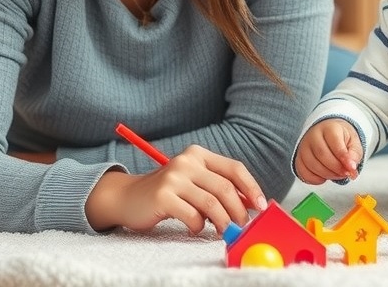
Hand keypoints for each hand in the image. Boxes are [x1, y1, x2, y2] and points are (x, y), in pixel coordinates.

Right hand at [85, 145, 266, 234]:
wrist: (127, 197)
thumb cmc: (167, 193)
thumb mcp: (193, 182)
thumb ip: (217, 187)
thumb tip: (250, 204)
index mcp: (198, 154)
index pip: (234, 168)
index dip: (251, 188)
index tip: (261, 207)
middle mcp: (187, 161)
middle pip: (225, 188)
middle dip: (239, 211)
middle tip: (241, 227)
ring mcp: (174, 177)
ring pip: (212, 204)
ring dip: (222, 222)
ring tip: (222, 232)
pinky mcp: (163, 196)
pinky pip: (192, 216)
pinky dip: (198, 226)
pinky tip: (193, 227)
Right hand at [293, 119, 361, 184]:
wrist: (328, 134)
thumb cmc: (341, 139)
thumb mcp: (353, 143)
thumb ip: (354, 154)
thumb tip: (351, 166)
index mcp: (329, 128)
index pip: (334, 142)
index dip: (344, 158)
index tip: (352, 168)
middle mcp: (313, 135)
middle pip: (322, 154)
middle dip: (336, 168)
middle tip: (346, 173)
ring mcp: (304, 147)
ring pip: (312, 164)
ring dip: (327, 174)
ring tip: (337, 174)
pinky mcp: (299, 158)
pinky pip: (303, 172)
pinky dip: (315, 179)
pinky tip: (324, 178)